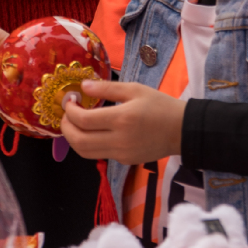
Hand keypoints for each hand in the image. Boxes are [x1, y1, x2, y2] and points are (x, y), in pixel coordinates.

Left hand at [58, 78, 183, 163]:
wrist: (182, 130)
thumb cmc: (160, 105)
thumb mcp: (134, 89)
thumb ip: (106, 89)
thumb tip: (83, 87)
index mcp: (121, 120)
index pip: (83, 120)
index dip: (69, 110)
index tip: (70, 99)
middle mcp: (118, 141)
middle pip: (78, 141)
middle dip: (66, 127)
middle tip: (67, 113)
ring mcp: (121, 154)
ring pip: (85, 152)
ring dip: (74, 138)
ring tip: (76, 122)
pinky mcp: (124, 161)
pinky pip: (99, 154)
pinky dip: (89, 143)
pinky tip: (93, 130)